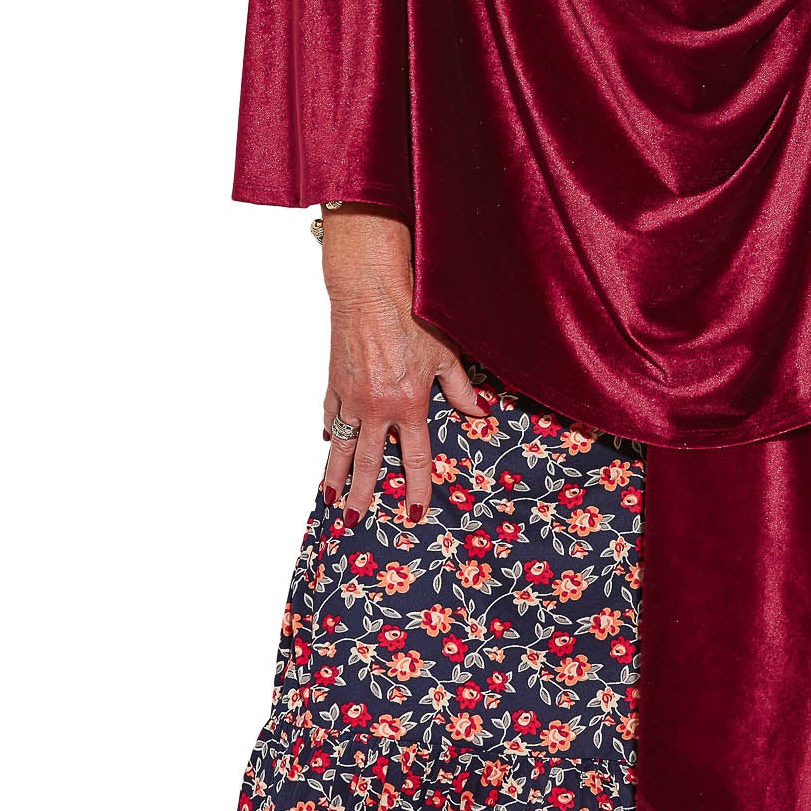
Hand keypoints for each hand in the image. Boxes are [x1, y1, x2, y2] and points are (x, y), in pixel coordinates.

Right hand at [317, 204, 485, 526]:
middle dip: (363, 495)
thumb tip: (479, 412)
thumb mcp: (445, 354)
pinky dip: (332, 430)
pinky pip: (332, 415)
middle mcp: (377, 408)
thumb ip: (461, 389)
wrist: (371, 291)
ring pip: (343, 446)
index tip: (414, 510)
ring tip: (331, 499)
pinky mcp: (335, 383)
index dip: (416, 486)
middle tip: (355, 519)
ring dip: (336, 474)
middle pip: (369, 463)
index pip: (415, 458)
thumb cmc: (411, 317)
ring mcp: (351, 398)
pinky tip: (331, 441)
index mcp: (409, 404)